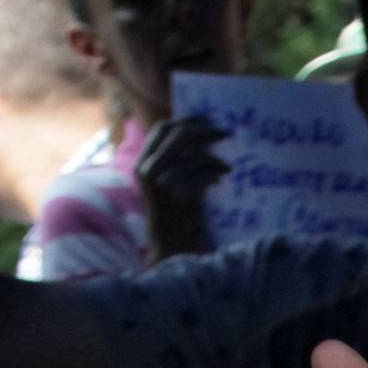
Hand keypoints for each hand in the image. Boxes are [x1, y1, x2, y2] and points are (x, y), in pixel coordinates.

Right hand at [136, 114, 229, 260]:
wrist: (171, 247)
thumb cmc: (174, 213)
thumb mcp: (166, 180)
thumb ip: (175, 156)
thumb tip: (200, 129)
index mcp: (142, 163)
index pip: (162, 128)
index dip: (186, 120)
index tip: (205, 121)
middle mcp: (149, 170)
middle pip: (180, 134)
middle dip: (206, 131)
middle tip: (225, 133)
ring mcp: (163, 183)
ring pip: (195, 154)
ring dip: (214, 160)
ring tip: (223, 168)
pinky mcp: (181, 196)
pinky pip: (204, 172)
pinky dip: (216, 173)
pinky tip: (220, 179)